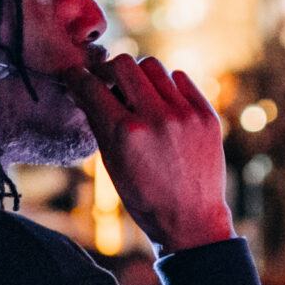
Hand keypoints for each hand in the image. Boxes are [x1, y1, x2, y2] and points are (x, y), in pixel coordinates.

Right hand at [62, 51, 233, 253]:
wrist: (191, 219)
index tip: (76, 75)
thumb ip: (98, 120)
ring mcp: (185, 115)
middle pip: (124, 64)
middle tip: (108, 82)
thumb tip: (82, 87)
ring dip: (139, 76)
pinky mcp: (207, 115)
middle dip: (109, 70)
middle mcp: (156, 118)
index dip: (78, 77)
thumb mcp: (111, 163)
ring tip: (137, 95)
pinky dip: (167, 87)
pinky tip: (162, 104)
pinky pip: (180, 80)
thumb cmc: (144, 196)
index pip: (92, 85)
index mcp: (125, 133)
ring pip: (153, 67)